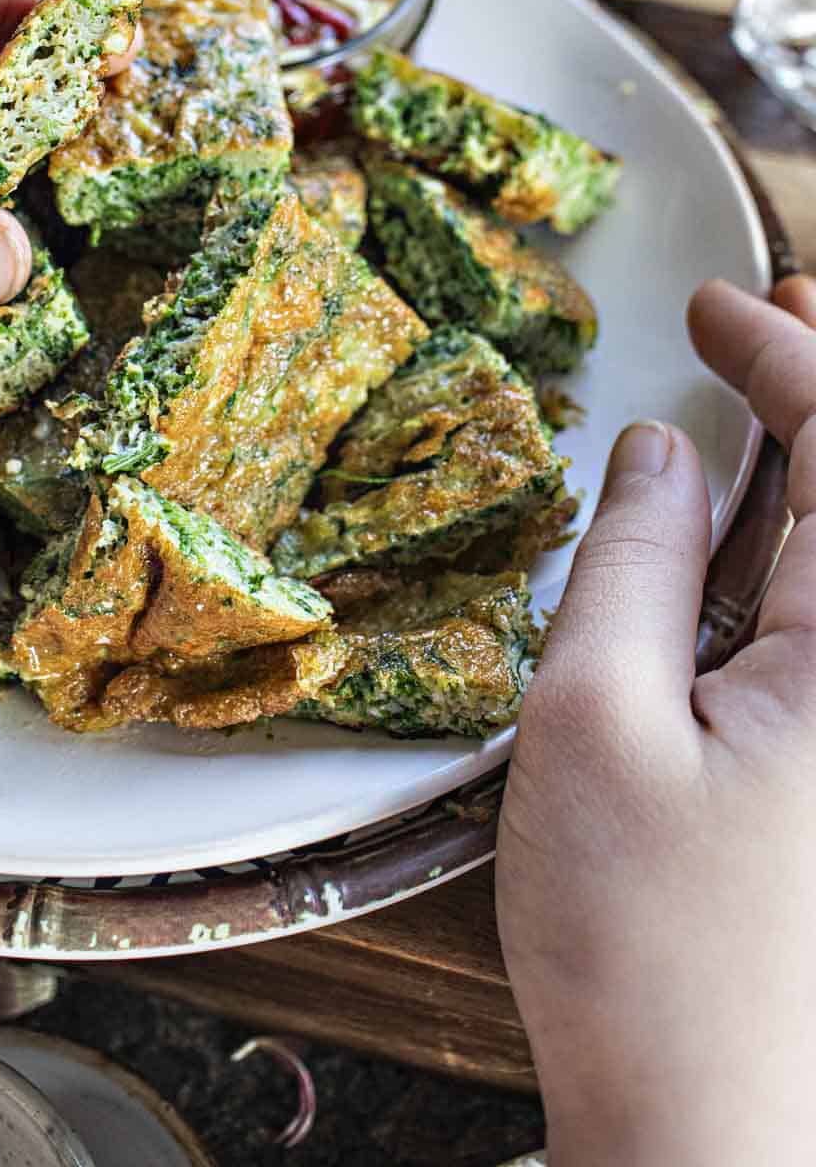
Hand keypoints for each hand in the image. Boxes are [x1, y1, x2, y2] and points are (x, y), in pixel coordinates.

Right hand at [497, 274, 815, 1166]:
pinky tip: (761, 530)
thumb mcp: (594, 725)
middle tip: (767, 315)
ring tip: (772, 389)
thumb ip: (628, 564)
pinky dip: (809, 554)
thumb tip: (654, 454)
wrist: (722, 1148)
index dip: (787, 353)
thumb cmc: (651, 952)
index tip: (710, 306)